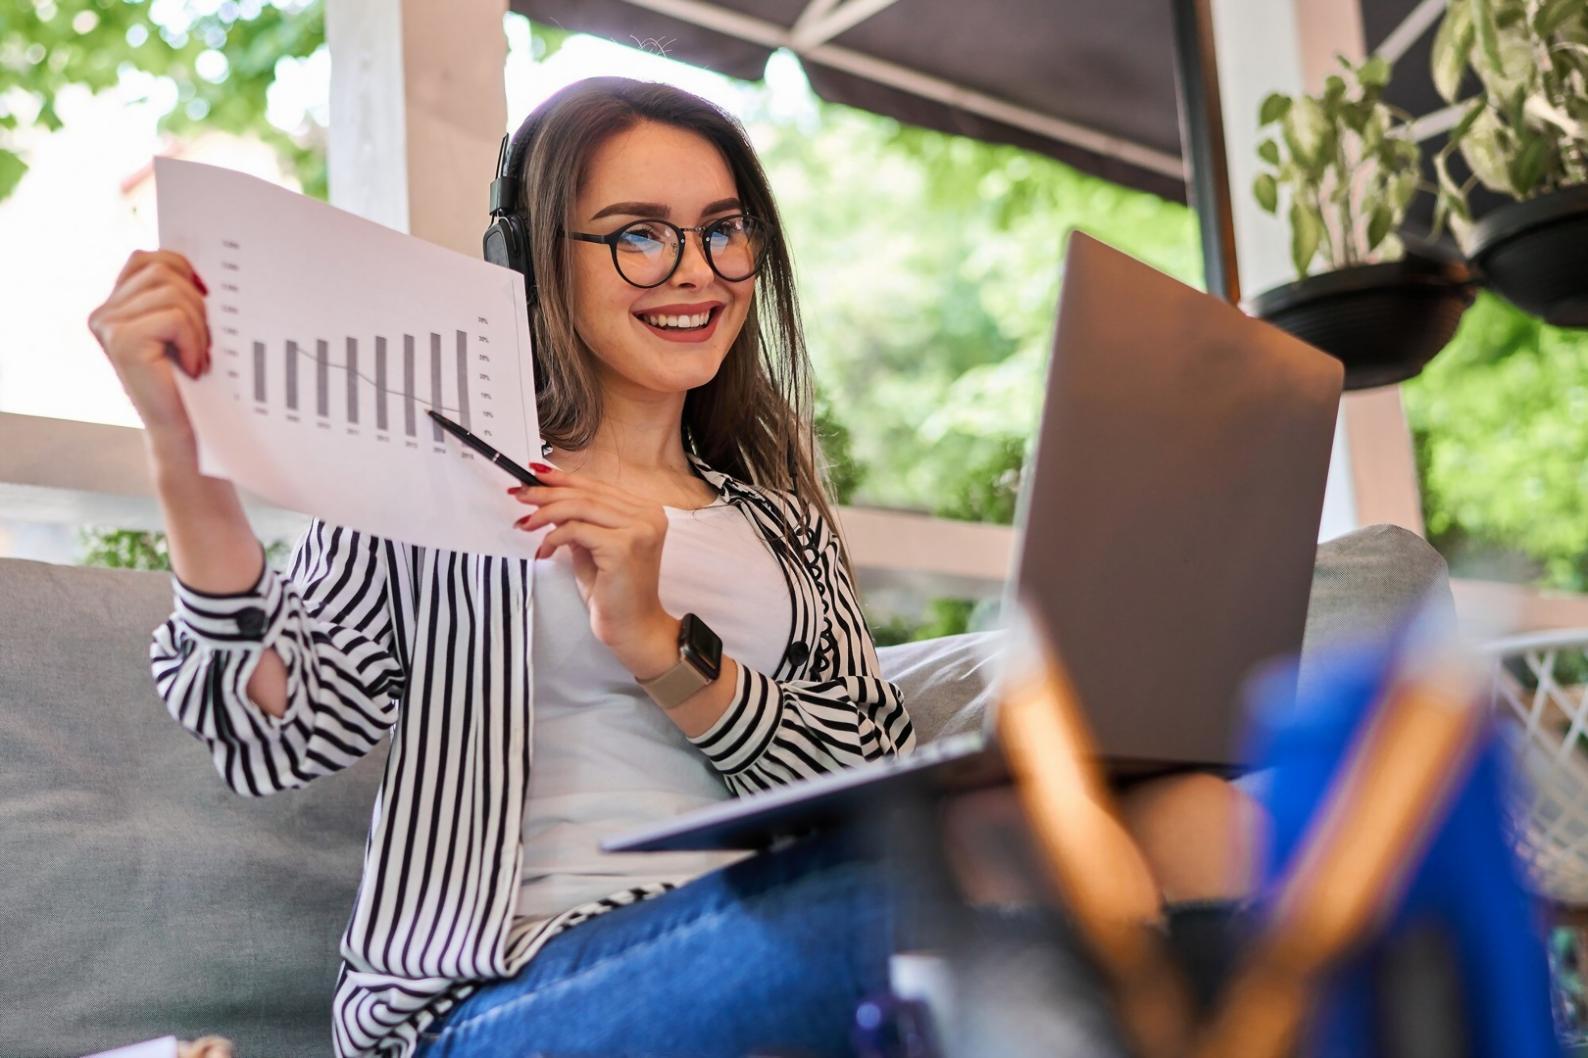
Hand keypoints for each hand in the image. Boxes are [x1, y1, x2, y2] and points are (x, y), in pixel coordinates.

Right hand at [87, 249, 211, 470]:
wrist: (185, 435)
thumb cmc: (192, 384)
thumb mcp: (183, 331)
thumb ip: (178, 295)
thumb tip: (203, 263)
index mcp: (115, 307)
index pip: (147, 259)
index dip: (183, 270)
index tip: (206, 300)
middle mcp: (104, 313)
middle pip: (162, 269)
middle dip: (196, 301)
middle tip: (203, 341)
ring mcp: (108, 326)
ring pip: (171, 290)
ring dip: (198, 324)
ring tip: (198, 357)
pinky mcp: (122, 340)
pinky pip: (174, 316)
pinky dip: (194, 340)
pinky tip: (193, 367)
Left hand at [510, 464, 680, 677]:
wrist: (633, 629)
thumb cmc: (614, 592)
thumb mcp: (594, 548)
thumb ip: (580, 522)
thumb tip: (547, 499)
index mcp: (645, 511)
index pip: (598, 487)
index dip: (563, 479)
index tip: (535, 477)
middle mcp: (647, 516)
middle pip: (587, 493)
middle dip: (547, 492)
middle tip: (520, 494)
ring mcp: (638, 530)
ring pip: (579, 507)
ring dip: (545, 513)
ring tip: (524, 522)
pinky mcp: (622, 547)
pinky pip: (576, 530)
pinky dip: (553, 536)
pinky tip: (543, 550)